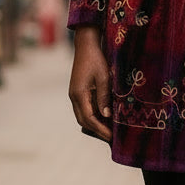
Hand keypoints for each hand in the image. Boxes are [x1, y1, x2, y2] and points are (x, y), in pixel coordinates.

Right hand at [69, 26, 112, 141]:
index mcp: (79, 94)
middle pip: (83, 121)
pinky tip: (104, 117)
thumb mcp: (104, 78)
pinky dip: (93, 116)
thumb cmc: (96, 59)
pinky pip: (84, 108)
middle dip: (97, 131)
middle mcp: (74, 97)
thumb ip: (104, 97)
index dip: (100, 129)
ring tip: (109, 130)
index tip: (111, 137)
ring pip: (82, 116)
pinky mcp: (78, 91)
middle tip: (111, 138)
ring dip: (94, 124)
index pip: (89, 119)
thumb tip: (107, 116)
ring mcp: (74, 94)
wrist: (86, 45)